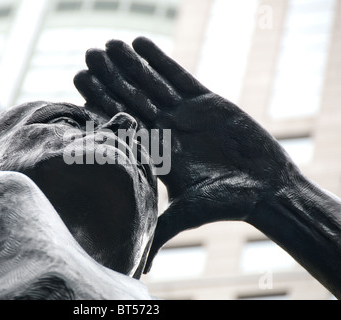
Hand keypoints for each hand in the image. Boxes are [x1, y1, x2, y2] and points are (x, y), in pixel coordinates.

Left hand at [74, 37, 299, 271]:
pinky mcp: (207, 102)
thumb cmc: (230, 204)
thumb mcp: (190, 214)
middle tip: (87, 56)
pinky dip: (160, 60)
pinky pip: (179, 76)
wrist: (266, 187)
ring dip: (130, 64)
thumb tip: (137, 269)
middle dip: (109, 78)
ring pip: (151, 84)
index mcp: (156, 152)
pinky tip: (141, 43)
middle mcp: (166, 132)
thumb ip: (161, 231)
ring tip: (109, 44)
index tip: (79, 83)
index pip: (121, 123)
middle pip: (131, 99)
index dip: (100, 102)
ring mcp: (185, 115)